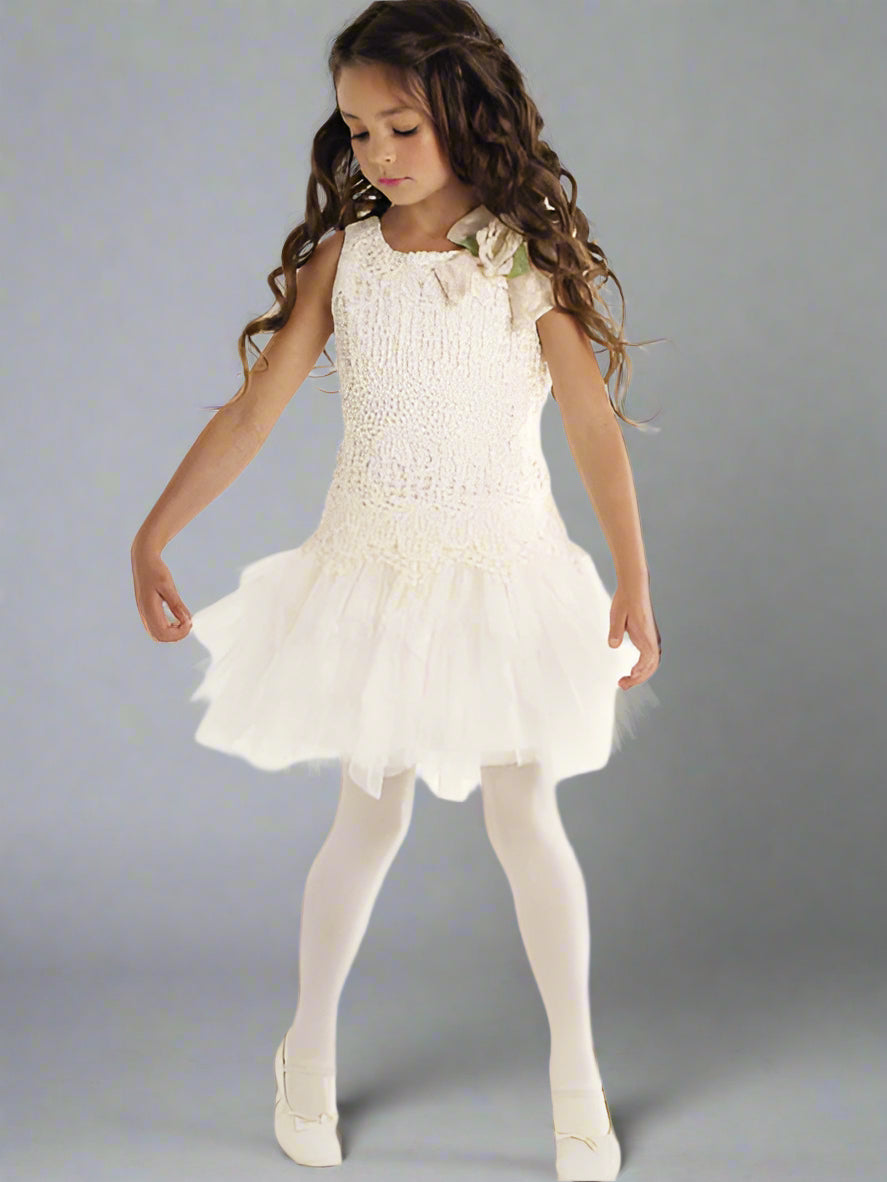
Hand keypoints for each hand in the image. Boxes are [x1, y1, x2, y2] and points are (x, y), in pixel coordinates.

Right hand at [131, 538, 192, 642]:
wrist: (143, 560)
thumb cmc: (156, 570)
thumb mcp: (168, 585)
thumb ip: (176, 604)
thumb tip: (187, 620)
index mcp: (148, 608)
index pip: (163, 632)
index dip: (179, 632)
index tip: (189, 621)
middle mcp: (144, 613)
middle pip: (159, 636)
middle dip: (176, 635)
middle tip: (189, 623)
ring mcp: (144, 613)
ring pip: (157, 634)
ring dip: (172, 632)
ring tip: (184, 621)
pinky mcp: (146, 610)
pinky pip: (156, 627)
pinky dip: (168, 628)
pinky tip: (177, 619)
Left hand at [608, 572, 660, 689]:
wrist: (634, 587)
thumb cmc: (625, 600)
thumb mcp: (617, 614)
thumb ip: (615, 630)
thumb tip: (613, 645)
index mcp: (647, 635)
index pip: (649, 659)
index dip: (641, 671)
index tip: (630, 677)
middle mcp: (652, 638)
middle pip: (651, 665)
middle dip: (638, 678)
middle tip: (622, 685)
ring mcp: (651, 638)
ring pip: (651, 663)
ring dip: (640, 674)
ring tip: (624, 681)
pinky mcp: (647, 637)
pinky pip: (648, 657)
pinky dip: (641, 667)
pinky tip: (631, 671)